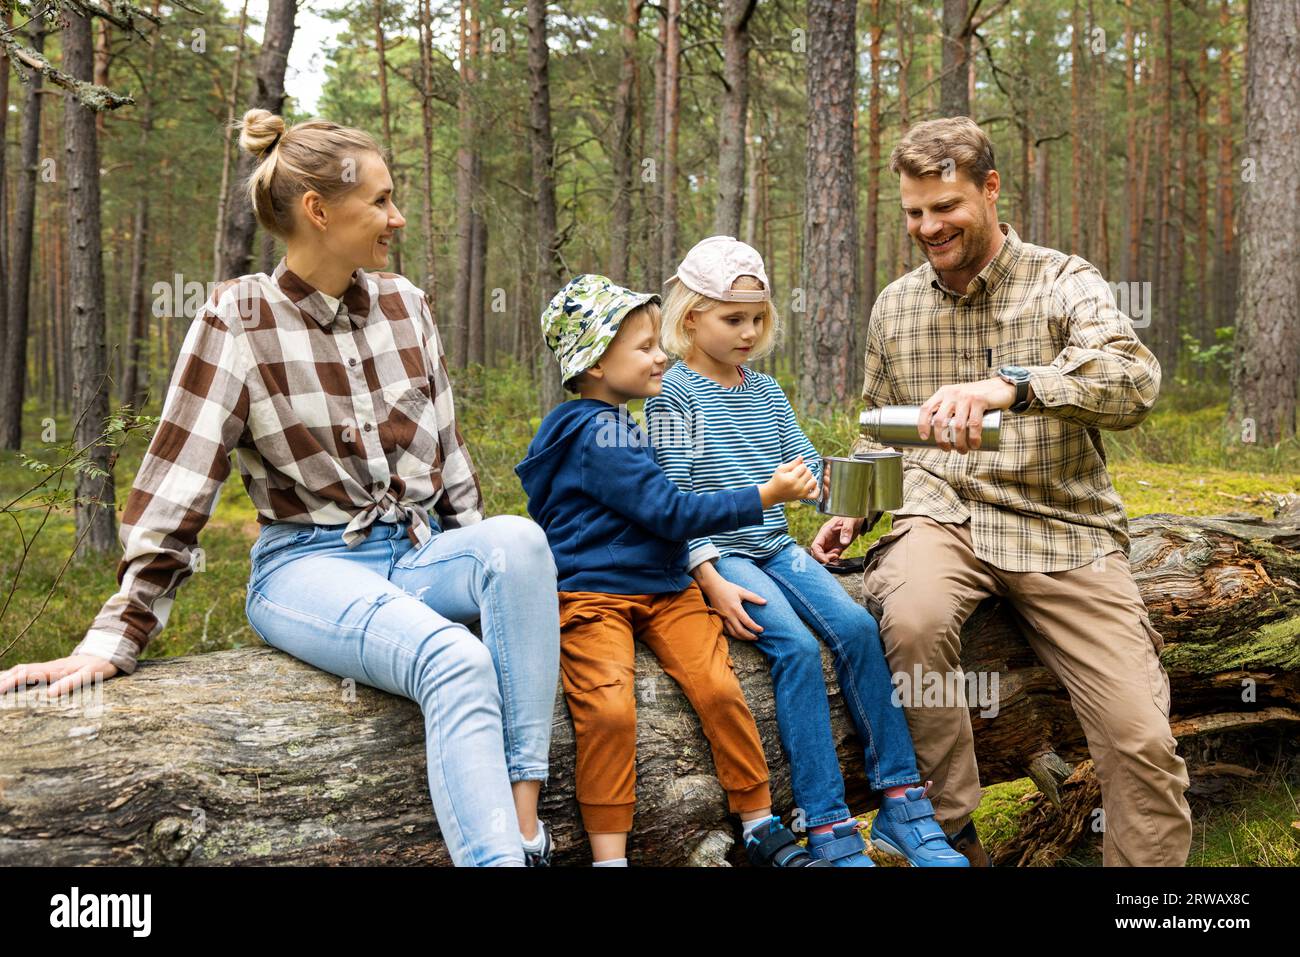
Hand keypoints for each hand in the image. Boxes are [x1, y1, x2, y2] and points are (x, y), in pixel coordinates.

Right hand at [0, 654, 119, 698]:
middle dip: (2, 680)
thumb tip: (49, 694)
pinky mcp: (53, 669)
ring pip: (23, 669)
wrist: (109, 653)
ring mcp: (50, 667)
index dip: (10, 683)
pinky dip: (16, 675)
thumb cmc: (101, 665)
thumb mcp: (90, 675)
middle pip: (19, 671)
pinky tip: (11, 680)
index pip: (26, 674)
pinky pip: (30, 671)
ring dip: (7, 676)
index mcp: (54, 669)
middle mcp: (49, 666)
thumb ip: (71, 683)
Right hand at [699, 574, 766, 640]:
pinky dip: (733, 634)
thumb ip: (754, 597)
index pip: (747, 622)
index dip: (755, 628)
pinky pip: (726, 630)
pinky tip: (739, 635)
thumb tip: (765, 602)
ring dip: (742, 638)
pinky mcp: (719, 619)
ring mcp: (723, 618)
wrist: (712, 587)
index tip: (761, 630)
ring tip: (749, 638)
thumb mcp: (742, 591)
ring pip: (732, 633)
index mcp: (736, 608)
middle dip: (749, 636)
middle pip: (740, 631)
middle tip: (757, 638)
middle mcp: (729, 615)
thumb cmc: (728, 588)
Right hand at [759, 455, 818, 506]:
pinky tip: (811, 485)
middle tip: (799, 472)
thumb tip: (802, 457)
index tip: (796, 468)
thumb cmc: (777, 479)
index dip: (800, 465)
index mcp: (791, 478)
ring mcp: (801, 493)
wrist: (773, 494)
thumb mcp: (781, 469)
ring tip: (804, 478)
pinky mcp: (803, 497)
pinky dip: (816, 489)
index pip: (803, 467)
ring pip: (814, 481)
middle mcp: (797, 486)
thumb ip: (793, 463)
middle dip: (805, 470)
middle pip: (809, 473)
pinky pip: (815, 495)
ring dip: (811, 478)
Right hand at [811, 515, 866, 563]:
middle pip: (817, 553)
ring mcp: (830, 544)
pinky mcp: (836, 548)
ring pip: (823, 556)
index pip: (815, 546)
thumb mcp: (850, 520)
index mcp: (825, 532)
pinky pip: (831, 557)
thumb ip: (847, 530)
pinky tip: (839, 557)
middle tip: (835, 557)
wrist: (856, 517)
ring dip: (830, 559)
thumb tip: (844, 542)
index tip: (826, 561)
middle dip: (824, 559)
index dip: (818, 555)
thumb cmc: (851, 515)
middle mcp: (825, 539)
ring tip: (838, 553)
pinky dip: (834, 560)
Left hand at [917, 377, 1016, 452]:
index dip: (922, 424)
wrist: (1000, 387)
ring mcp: (966, 397)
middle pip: (939, 420)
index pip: (926, 408)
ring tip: (962, 451)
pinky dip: (974, 438)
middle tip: (947, 450)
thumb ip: (949, 410)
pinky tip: (975, 445)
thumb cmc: (976, 399)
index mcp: (943, 393)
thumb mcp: (958, 399)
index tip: (924, 438)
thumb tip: (937, 434)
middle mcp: (952, 393)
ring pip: (957, 426)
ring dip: (959, 443)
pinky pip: (974, 424)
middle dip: (941, 440)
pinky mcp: (980, 401)